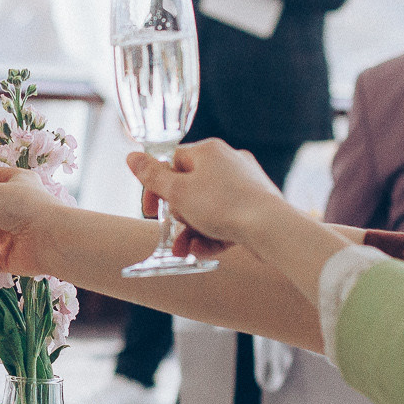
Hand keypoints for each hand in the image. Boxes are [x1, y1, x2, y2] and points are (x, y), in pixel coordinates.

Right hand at [128, 140, 291, 253]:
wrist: (271, 228)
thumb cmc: (224, 205)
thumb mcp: (178, 192)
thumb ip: (152, 176)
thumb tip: (131, 156)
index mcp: (209, 151)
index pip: (171, 162)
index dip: (156, 187)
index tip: (148, 210)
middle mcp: (228, 163)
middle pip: (189, 187)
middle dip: (177, 217)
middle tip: (172, 231)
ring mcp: (244, 185)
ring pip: (207, 208)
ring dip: (191, 231)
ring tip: (183, 252)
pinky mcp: (255, 207)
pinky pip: (226, 220)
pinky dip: (212, 236)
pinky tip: (201, 252)